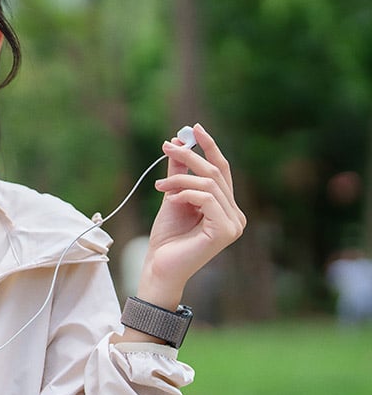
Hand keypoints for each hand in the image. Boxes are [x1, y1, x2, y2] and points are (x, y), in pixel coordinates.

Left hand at [137, 123, 245, 307]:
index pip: (222, 170)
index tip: (194, 128)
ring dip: (180, 179)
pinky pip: (206, 198)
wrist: (158, 267)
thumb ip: (179, 173)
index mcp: (227, 207)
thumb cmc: (166, 238)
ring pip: (208, 183)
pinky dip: (185, 193)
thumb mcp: (172, 197)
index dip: (209, 147)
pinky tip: (170, 199)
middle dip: (189, 155)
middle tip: (167, 147)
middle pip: (215, 172)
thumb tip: (177, 142)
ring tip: (159, 186)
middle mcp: (236, 215)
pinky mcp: (225, 231)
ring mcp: (234, 224)